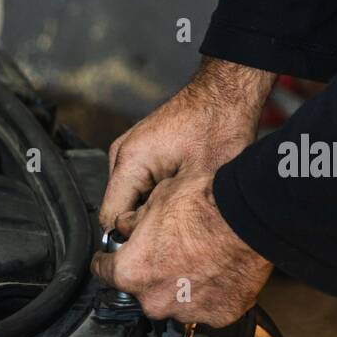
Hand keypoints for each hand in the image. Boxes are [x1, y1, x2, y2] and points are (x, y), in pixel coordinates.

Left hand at [91, 169, 271, 327]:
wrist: (251, 217)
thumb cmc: (203, 204)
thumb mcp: (157, 200)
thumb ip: (135, 221)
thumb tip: (126, 225)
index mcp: (131, 273)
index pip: (104, 272)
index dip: (107, 260)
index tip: (109, 258)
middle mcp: (154, 301)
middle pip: (142, 290)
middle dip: (151, 274)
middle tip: (170, 252)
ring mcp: (187, 312)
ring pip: (176, 302)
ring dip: (181, 286)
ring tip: (199, 260)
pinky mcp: (219, 316)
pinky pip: (208, 307)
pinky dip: (211, 295)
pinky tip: (218, 272)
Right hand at [99, 58, 275, 231]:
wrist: (226, 93)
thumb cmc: (219, 127)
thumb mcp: (198, 182)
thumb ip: (167, 215)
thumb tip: (152, 243)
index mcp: (129, 161)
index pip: (111, 219)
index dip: (134, 237)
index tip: (160, 243)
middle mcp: (121, 155)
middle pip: (119, 210)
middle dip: (145, 223)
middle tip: (179, 224)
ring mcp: (128, 152)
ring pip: (130, 200)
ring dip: (152, 209)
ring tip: (183, 204)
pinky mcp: (139, 152)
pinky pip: (139, 186)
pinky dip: (156, 195)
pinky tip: (180, 191)